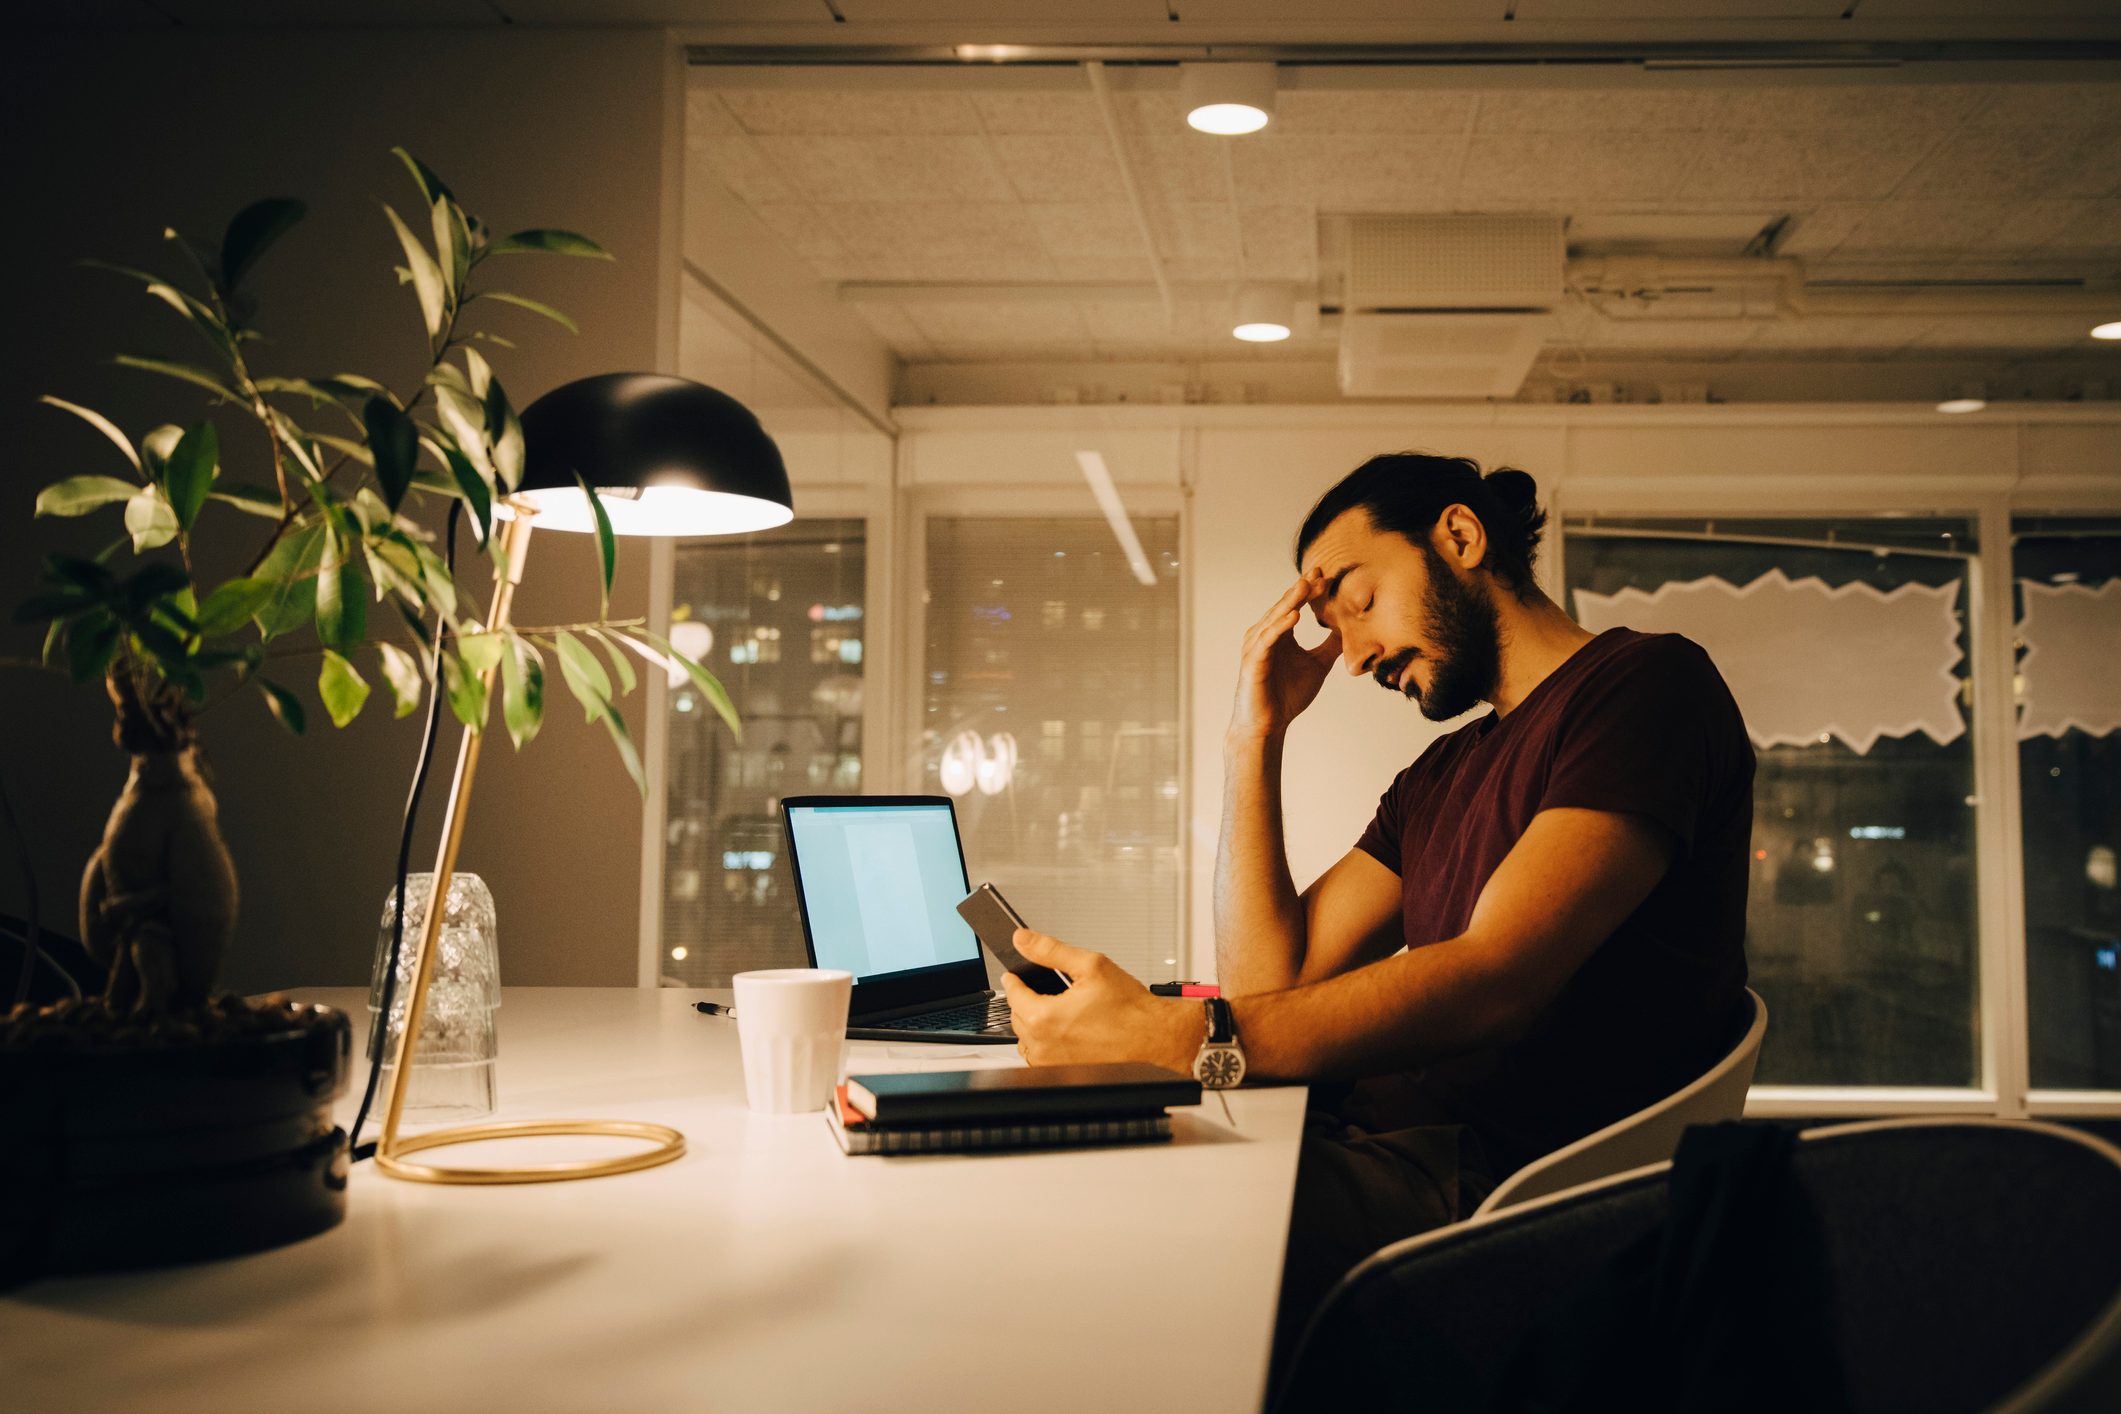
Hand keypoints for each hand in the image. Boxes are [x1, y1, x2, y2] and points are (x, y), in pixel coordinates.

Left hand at [1000, 929, 1200, 1073]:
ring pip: (1028, 1039)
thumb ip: (1051, 951)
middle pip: (1018, 1016)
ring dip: (1037, 1024)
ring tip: (1064, 1012)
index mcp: (1044, 1017)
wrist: (1156, 1041)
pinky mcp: (1062, 1076)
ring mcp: (1051, 1064)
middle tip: (1051, 991)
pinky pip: (1042, 1057)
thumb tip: (1023, 940)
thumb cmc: (1131, 1011)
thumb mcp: (1092, 966)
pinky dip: (1049, 1043)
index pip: (1012, 993)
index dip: (1015, 979)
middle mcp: (1043, 1046)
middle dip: (1029, 1001)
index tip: (1016, 975)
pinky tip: (1070, 1032)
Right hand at [1228, 571, 1341, 743]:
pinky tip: (1294, 615)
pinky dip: (1280, 626)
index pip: (1295, 605)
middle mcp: (1265, 635)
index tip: (1327, 575)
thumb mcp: (1317, 666)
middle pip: (1285, 606)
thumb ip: (1330, 647)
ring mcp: (1257, 646)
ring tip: (1306, 585)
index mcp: (1279, 634)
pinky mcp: (1253, 661)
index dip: (1310, 590)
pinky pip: (1267, 639)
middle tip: (1319, 572)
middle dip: (1302, 589)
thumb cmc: (1286, 697)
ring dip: (1290, 601)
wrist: (1268, 725)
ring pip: (1275, 618)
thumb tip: (1351, 631)